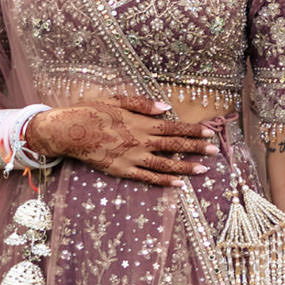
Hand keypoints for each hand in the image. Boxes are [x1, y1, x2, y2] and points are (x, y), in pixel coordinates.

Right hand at [28, 95, 219, 186]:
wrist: (71, 131)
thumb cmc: (92, 112)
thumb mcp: (118, 100)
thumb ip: (143, 104)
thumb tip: (166, 108)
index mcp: (142, 123)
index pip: (174, 127)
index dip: (193, 130)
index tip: (209, 132)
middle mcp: (141, 141)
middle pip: (174, 146)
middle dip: (196, 148)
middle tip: (214, 151)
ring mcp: (133, 158)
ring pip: (165, 164)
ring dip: (186, 167)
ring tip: (203, 170)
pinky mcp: (124, 170)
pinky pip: (148, 177)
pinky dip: (164, 181)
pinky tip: (178, 184)